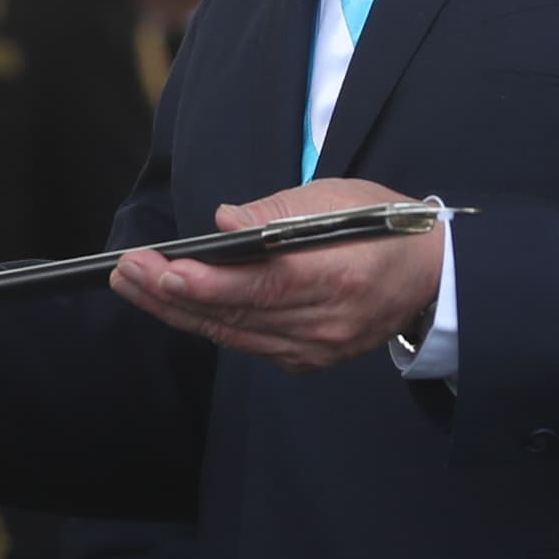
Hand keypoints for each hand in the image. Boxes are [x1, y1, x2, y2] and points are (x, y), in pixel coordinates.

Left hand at [110, 178, 442, 371]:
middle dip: (172, 295)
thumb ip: (275, 213)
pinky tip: (177, 305)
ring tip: (136, 285)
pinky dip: (213, 324)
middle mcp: (327, 321)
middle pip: (236, 314)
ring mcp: (319, 348)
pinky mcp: (311, 360)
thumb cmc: (381, 225)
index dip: (205, 284)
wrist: (432, 275)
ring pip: (234, 335)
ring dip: (179, 311)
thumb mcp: (335, 198)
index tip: (159, 269)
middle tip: (126, 273)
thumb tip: (223, 221)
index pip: (259, 286)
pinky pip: (249, 344)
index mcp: (338, 275)